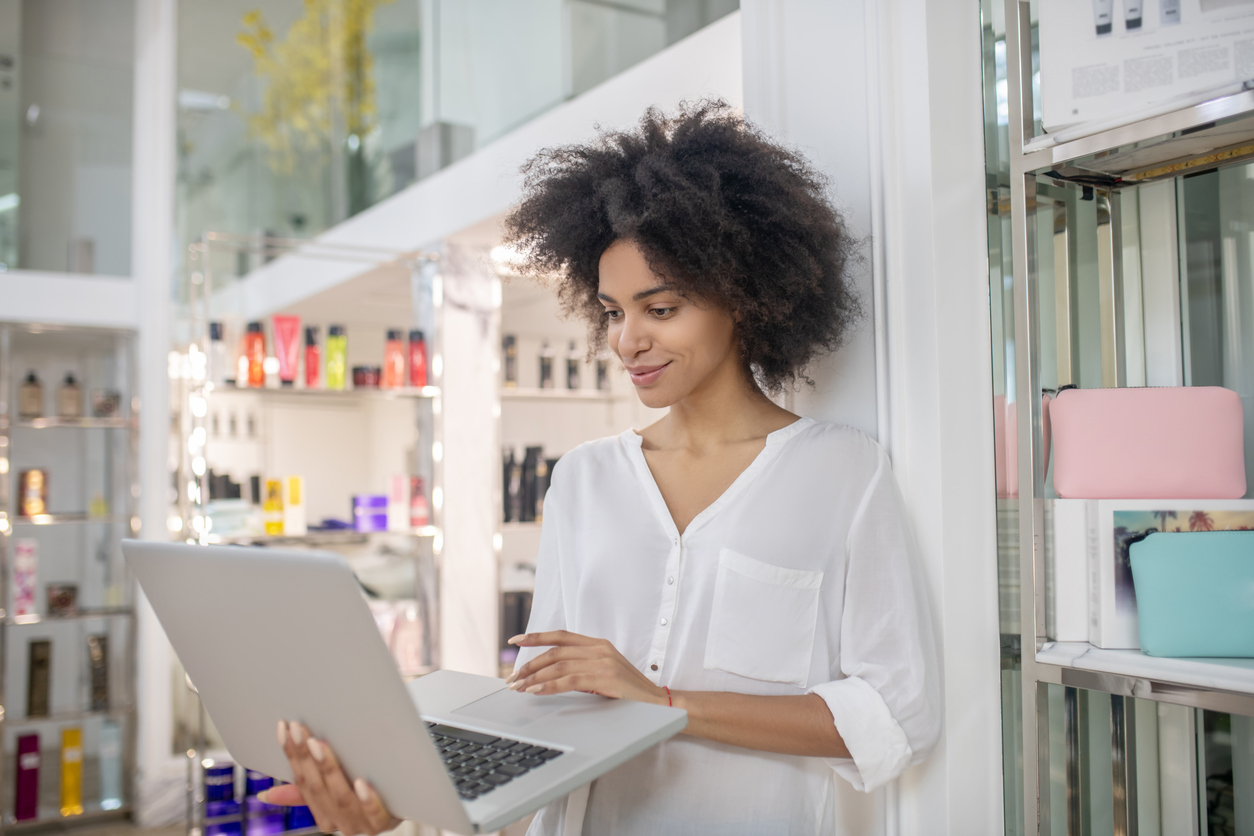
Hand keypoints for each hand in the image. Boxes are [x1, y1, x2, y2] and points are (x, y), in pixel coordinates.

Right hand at [260, 720, 400, 835]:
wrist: (411, 795)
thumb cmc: (367, 785)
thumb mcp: (334, 788)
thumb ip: (305, 791)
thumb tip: (267, 797)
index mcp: (324, 815)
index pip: (302, 784)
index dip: (292, 757)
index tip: (285, 728)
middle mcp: (341, 823)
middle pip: (319, 790)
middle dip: (307, 759)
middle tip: (301, 732)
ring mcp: (364, 824)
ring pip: (343, 799)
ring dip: (330, 771)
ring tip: (321, 746)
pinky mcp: (387, 822)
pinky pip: (375, 814)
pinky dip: (367, 799)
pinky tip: (361, 782)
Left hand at [505, 630, 667, 703]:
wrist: (657, 703)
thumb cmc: (629, 691)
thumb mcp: (604, 672)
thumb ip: (582, 667)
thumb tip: (550, 673)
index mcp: (598, 644)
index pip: (561, 636)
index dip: (536, 637)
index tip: (516, 640)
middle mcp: (599, 649)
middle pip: (555, 651)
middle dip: (530, 664)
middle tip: (513, 677)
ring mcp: (603, 662)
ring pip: (559, 665)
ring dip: (535, 677)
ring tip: (519, 687)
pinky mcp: (605, 678)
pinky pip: (570, 680)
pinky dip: (549, 685)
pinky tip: (536, 691)